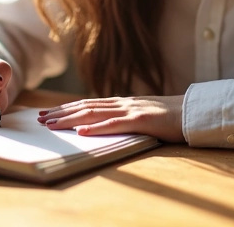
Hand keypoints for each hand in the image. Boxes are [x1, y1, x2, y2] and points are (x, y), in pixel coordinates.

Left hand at [37, 95, 184, 142]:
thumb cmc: (170, 117)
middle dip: (60, 113)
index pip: (87, 104)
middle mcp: (122, 103)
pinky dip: (96, 127)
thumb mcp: (143, 116)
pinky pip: (115, 124)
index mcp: (122, 102)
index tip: (48, 113)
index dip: (66, 108)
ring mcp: (131, 110)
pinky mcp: (141, 120)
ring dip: (70, 118)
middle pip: (85, 106)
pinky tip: (81, 130)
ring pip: (94, 113)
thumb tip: (106, 124)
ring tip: (51, 124)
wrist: (194, 112)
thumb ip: (125, 117)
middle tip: (39, 118)